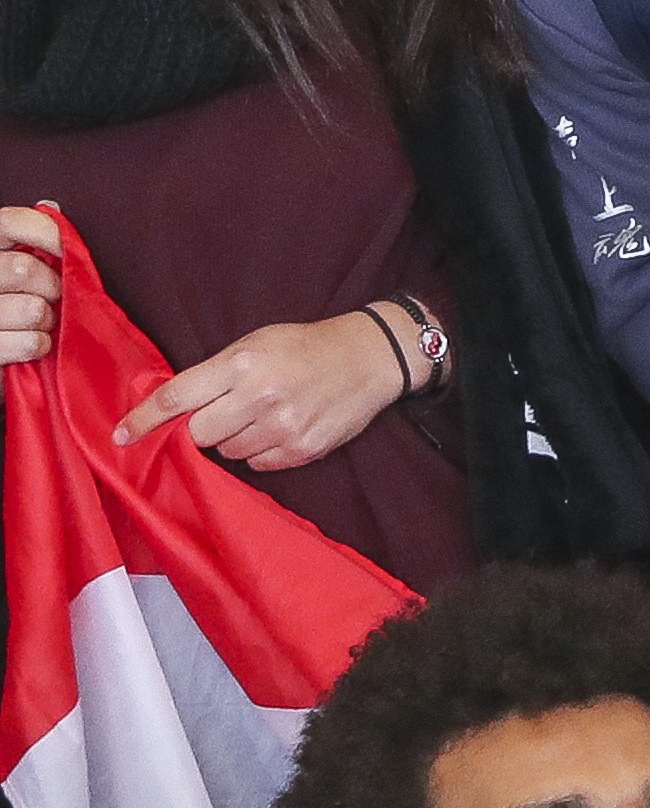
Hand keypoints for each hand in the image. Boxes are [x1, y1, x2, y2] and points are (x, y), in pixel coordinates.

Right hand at [0, 203, 52, 369]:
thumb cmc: (5, 308)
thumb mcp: (10, 272)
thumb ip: (28, 244)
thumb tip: (53, 208)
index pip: (9, 223)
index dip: (45, 232)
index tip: (66, 249)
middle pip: (24, 269)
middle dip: (52, 287)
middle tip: (52, 298)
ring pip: (32, 309)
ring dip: (47, 320)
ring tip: (39, 323)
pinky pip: (31, 342)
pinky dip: (40, 345)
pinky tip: (31, 345)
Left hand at [117, 308, 414, 471]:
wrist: (370, 357)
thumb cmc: (304, 347)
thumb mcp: (255, 343)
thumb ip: (214, 374)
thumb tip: (170, 410)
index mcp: (241, 363)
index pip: (176, 398)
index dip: (142, 420)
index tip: (120, 436)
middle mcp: (260, 395)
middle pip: (199, 433)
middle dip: (202, 428)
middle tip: (223, 413)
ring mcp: (284, 426)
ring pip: (228, 452)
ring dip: (235, 439)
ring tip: (262, 416)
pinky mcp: (304, 448)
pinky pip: (259, 464)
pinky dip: (262, 451)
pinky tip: (281, 428)